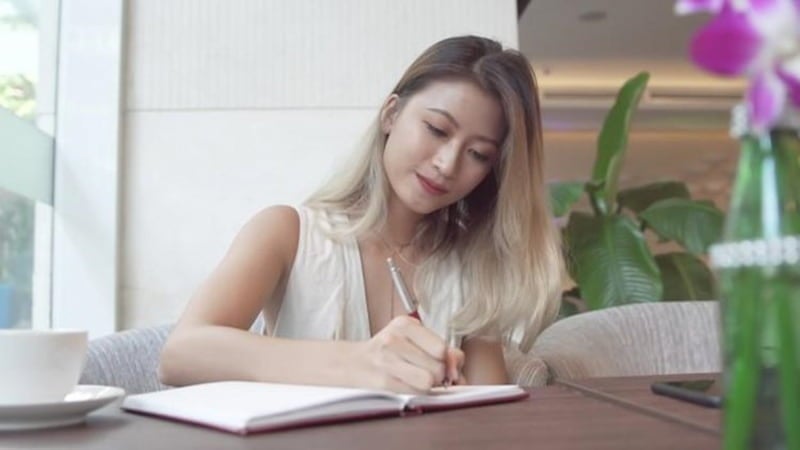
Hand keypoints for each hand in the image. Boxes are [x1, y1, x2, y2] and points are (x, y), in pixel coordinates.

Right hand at [350, 316, 464, 393]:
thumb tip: (458, 369)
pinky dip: (414, 392)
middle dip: (436, 374)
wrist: (353, 364)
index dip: (446, 360)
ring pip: (428, 381)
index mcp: (405, 324)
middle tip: (422, 370)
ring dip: (426, 385)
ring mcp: (386, 360)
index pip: (442, 348)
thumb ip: (444, 351)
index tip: (437, 362)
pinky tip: (403, 383)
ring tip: (414, 378)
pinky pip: (414, 393)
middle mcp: (394, 338)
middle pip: (438, 367)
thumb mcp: (415, 341)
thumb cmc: (389, 352)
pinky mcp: (382, 381)